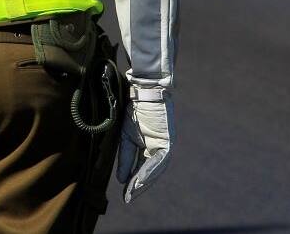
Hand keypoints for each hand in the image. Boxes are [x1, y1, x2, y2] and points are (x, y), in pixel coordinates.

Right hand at [116, 88, 172, 203]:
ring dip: (144, 181)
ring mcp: (165, 145)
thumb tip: (121, 180)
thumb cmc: (135, 111)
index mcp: (149, 148)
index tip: (125, 196)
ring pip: (156, 168)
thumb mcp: (126, 138)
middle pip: (149, 172)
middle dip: (139, 186)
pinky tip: (141, 178)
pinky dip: (150, 169)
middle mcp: (159, 149)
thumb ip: (126, 158)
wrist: (143, 92)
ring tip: (133, 191)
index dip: (133, 182)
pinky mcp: (168, 140)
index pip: (141, 169)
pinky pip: (160, 159)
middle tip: (129, 198)